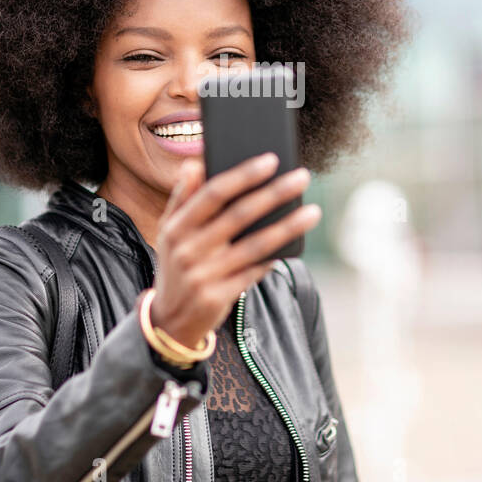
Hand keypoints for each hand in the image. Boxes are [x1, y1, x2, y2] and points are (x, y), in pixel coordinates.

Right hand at [148, 153, 320, 348]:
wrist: (170, 320)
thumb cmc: (177, 264)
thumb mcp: (169, 232)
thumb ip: (182, 197)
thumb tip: (195, 163)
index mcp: (176, 227)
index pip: (213, 194)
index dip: (243, 176)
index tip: (271, 160)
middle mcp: (188, 250)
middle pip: (239, 215)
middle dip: (274, 193)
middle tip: (302, 177)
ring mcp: (203, 275)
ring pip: (255, 245)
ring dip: (287, 226)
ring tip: (312, 212)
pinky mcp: (218, 297)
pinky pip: (254, 272)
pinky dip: (274, 257)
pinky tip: (294, 244)